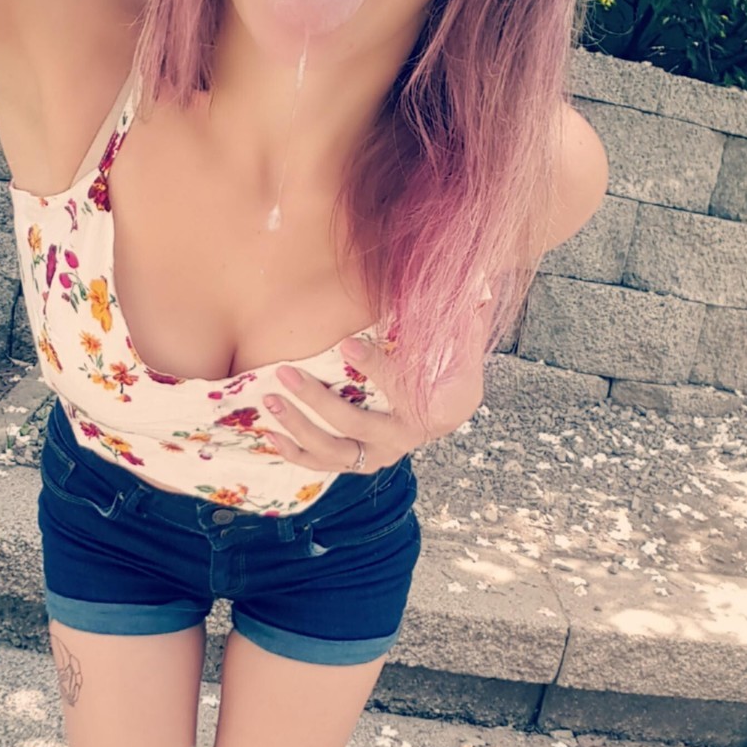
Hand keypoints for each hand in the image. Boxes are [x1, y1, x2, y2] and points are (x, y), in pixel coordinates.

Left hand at [260, 308, 488, 475]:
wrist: (445, 410)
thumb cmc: (450, 370)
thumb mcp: (464, 346)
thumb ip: (465, 319)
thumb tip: (477, 282)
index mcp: (433, 411)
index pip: (400, 389)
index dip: (374, 368)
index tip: (346, 344)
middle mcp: (404, 439)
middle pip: (355, 424)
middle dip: (317, 399)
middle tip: (286, 372)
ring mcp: (379, 455)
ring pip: (334, 450)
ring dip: (299, 427)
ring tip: (272, 399)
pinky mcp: (359, 462)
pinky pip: (322, 463)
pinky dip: (295, 452)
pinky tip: (269, 434)